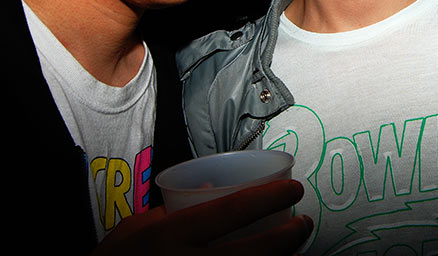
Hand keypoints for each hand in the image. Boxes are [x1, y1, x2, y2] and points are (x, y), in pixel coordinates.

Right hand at [93, 179, 311, 254]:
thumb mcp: (132, 231)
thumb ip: (168, 211)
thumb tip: (210, 192)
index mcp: (170, 236)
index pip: (231, 211)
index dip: (270, 198)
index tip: (292, 189)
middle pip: (255, 251)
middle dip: (289, 236)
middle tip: (305, 222)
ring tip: (295, 249)